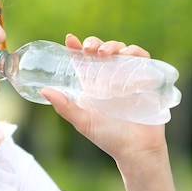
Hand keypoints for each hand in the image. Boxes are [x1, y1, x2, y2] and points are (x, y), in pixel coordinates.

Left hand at [39, 34, 167, 163]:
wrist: (137, 151)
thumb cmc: (109, 138)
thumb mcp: (83, 122)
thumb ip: (65, 107)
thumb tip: (43, 91)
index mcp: (94, 85)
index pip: (84, 61)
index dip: (76, 48)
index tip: (70, 39)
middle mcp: (111, 78)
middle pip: (103, 50)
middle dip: (96, 43)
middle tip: (90, 48)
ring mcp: (129, 78)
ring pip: (122, 50)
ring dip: (114, 45)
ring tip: (107, 53)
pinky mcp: (147, 80)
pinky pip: (143, 59)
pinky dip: (137, 54)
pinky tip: (128, 58)